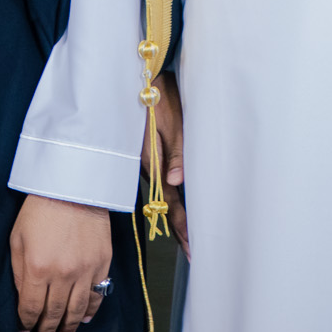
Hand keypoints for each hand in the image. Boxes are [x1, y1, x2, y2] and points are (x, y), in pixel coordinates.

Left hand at [11, 195, 112, 331]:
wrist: (73, 185)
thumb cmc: (40, 208)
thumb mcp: (17, 238)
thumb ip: (19, 271)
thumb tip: (23, 297)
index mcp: (37, 268)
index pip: (31, 307)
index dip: (26, 322)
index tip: (24, 329)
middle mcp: (62, 274)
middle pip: (54, 312)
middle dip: (46, 330)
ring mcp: (85, 269)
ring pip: (77, 309)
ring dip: (69, 325)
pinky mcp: (102, 262)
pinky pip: (98, 294)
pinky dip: (91, 310)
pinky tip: (84, 318)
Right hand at [146, 71, 188, 254]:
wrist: (137, 78)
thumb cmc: (157, 95)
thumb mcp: (169, 120)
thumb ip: (175, 151)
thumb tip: (176, 181)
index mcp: (154, 163)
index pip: (171, 203)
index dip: (182, 227)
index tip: (192, 248)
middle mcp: (150, 169)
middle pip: (167, 206)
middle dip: (181, 230)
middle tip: (194, 253)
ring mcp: (149, 164)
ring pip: (165, 196)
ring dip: (177, 216)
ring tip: (189, 238)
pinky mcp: (150, 156)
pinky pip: (162, 183)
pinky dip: (173, 199)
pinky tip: (179, 205)